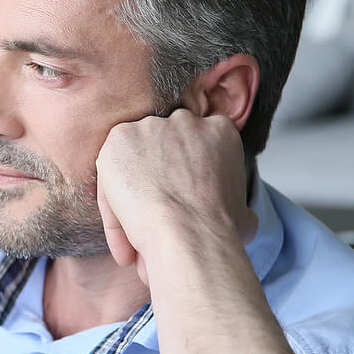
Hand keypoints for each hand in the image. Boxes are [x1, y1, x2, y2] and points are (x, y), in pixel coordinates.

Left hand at [94, 110, 253, 285]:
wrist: (190, 232)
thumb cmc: (220, 230)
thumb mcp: (244, 213)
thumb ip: (235, 203)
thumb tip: (242, 217)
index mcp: (220, 130)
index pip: (195, 143)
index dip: (183, 173)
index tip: (179, 197)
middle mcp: (185, 120)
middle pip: (161, 147)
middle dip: (155, 176)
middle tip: (155, 213)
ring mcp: (150, 126)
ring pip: (132, 161)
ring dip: (131, 193)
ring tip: (138, 231)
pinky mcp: (119, 137)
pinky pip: (108, 172)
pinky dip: (112, 206)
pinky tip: (125, 233)